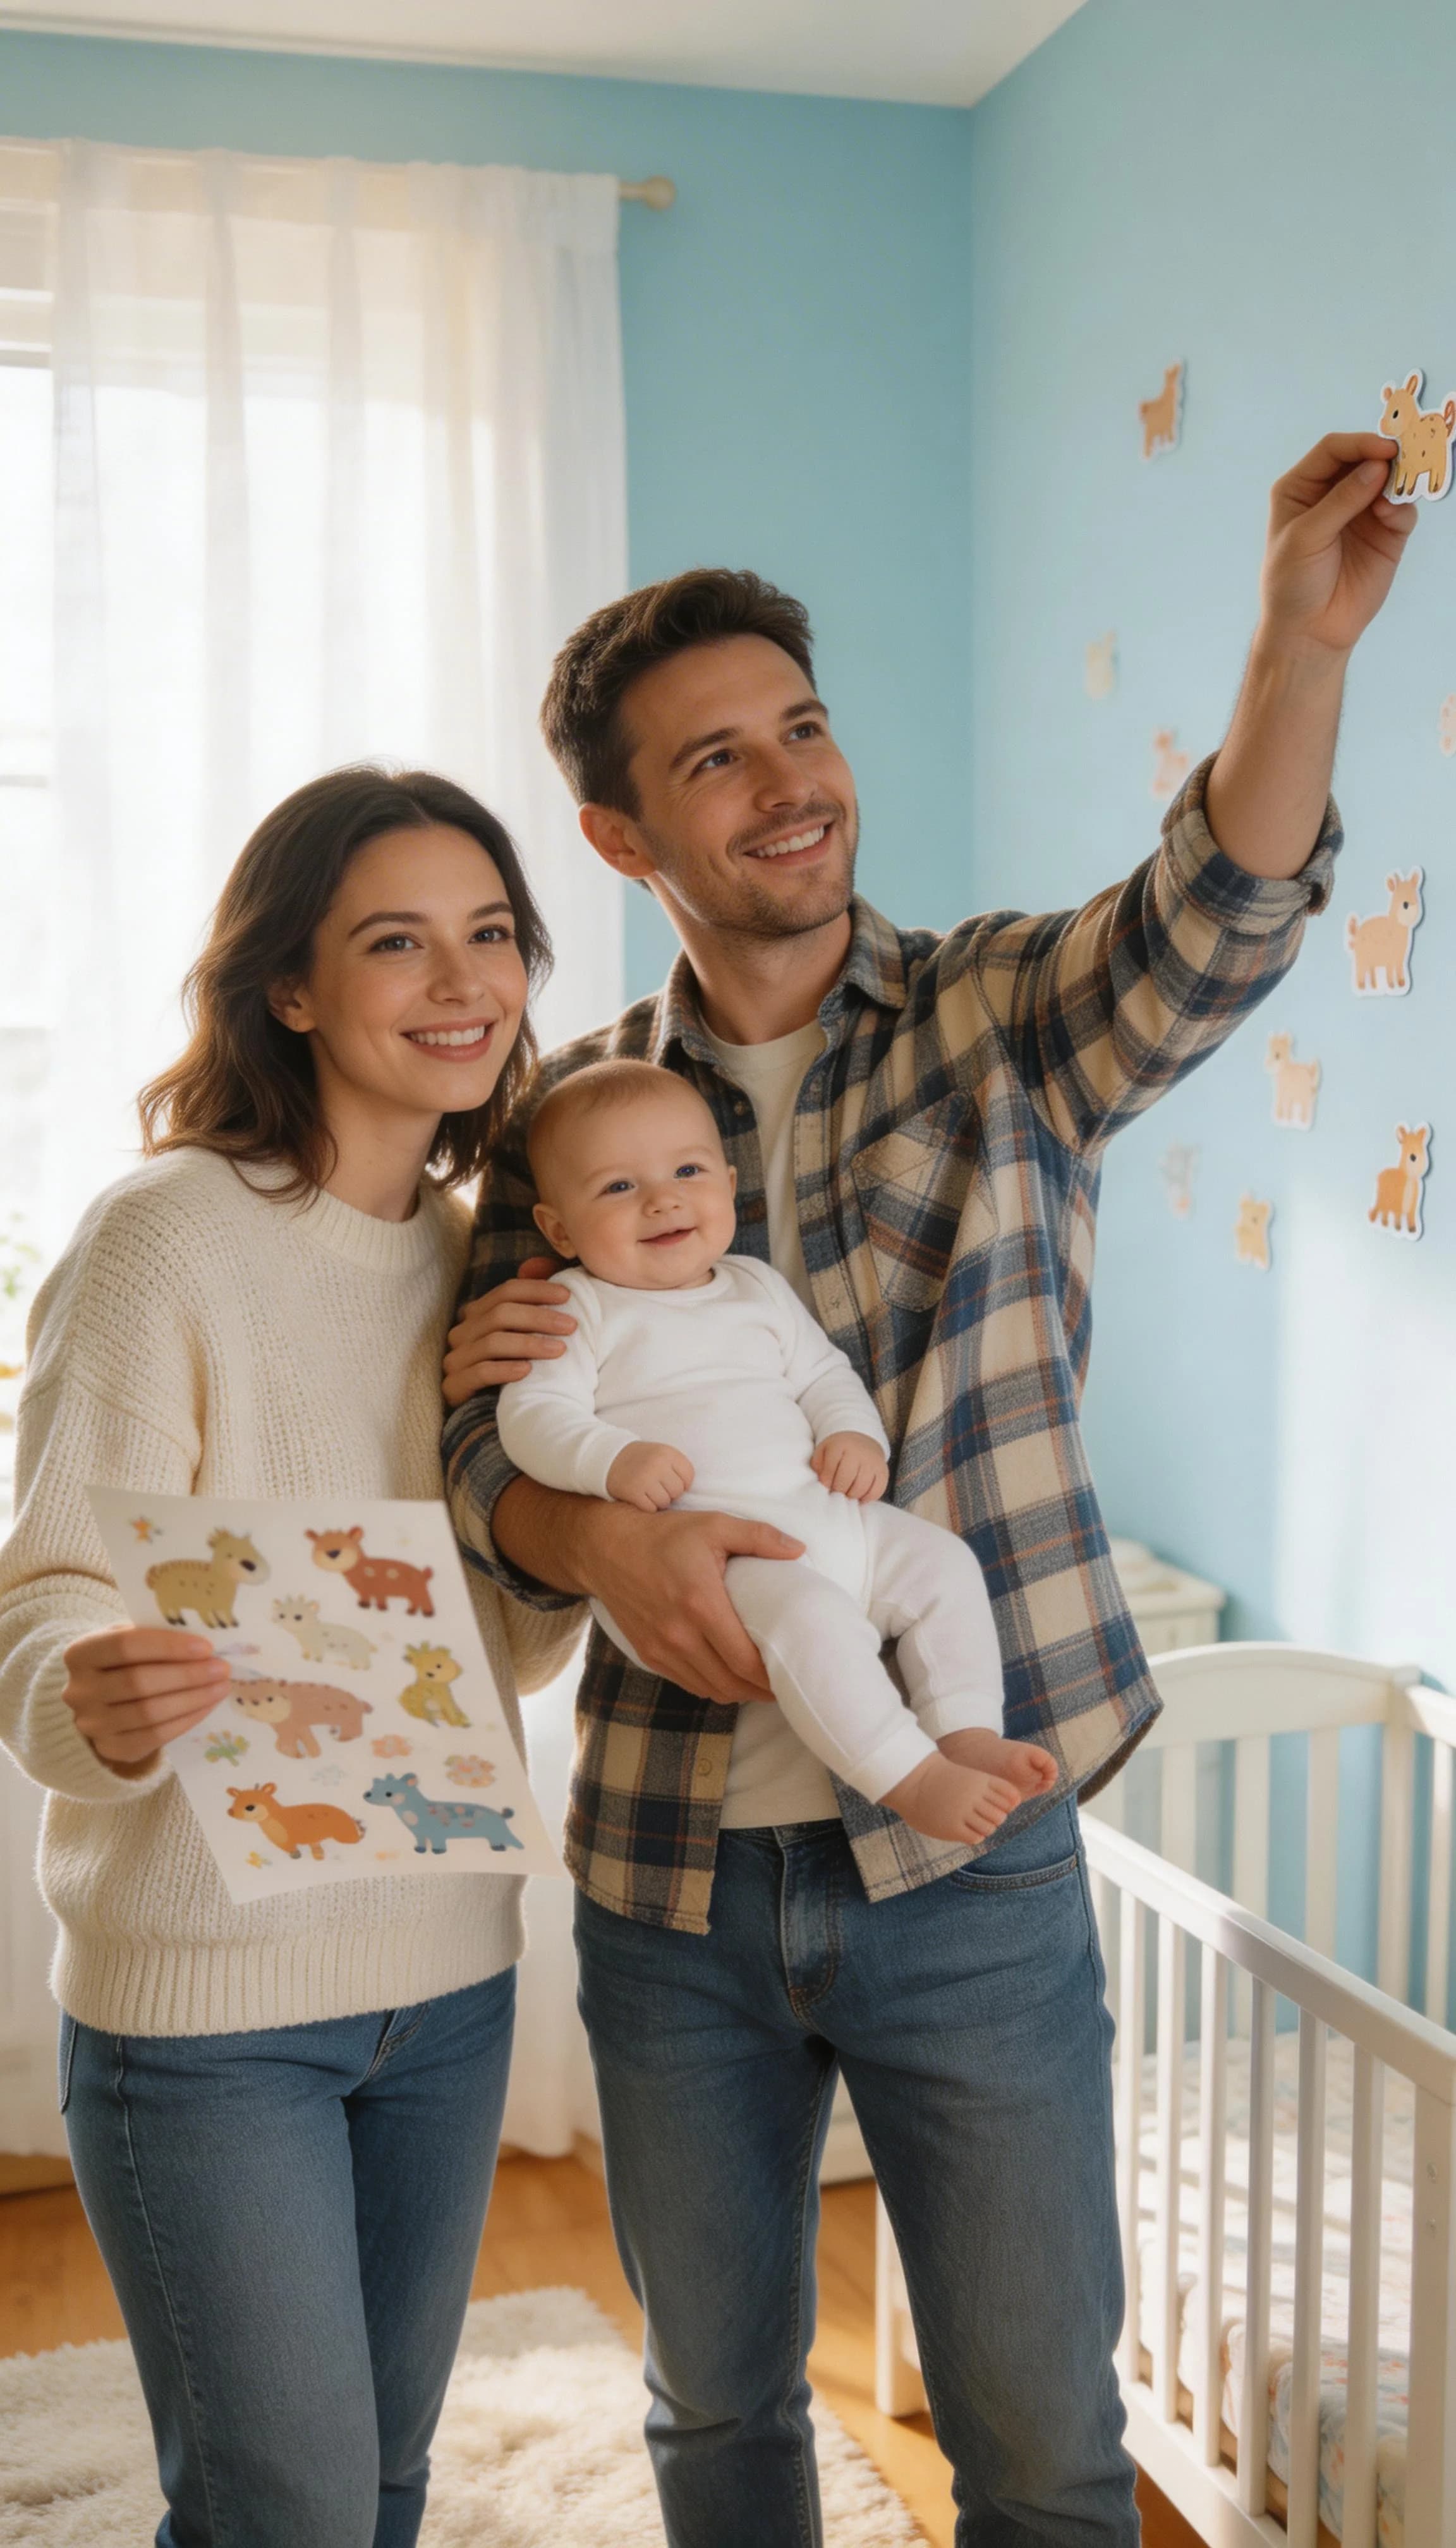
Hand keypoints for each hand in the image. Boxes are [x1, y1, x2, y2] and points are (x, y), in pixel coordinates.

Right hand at [60, 1625, 231, 1770]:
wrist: (102, 1700)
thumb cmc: (123, 1661)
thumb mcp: (129, 1638)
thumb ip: (155, 1634)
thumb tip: (205, 1637)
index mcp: (80, 1654)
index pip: (125, 1646)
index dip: (167, 1646)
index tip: (205, 1646)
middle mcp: (78, 1691)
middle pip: (139, 1681)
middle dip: (187, 1675)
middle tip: (221, 1668)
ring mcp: (91, 1724)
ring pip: (149, 1712)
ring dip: (193, 1699)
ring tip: (221, 1686)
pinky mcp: (110, 1748)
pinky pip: (154, 1737)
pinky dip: (186, 1720)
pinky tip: (207, 1706)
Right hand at [443, 1257, 574, 1404]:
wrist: (488, 1411)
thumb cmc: (510, 1365)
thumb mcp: (522, 1332)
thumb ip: (530, 1298)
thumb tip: (541, 1264)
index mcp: (477, 1314)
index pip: (506, 1291)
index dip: (537, 1290)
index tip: (568, 1296)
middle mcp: (462, 1332)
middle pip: (501, 1314)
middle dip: (539, 1317)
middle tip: (571, 1326)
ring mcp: (455, 1359)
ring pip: (493, 1343)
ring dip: (530, 1344)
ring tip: (560, 1349)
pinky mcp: (453, 1386)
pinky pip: (480, 1372)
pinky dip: (506, 1369)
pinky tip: (528, 1370)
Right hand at [576, 1501, 803, 1706]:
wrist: (606, 1548)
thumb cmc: (664, 1535)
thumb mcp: (714, 1525)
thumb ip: (759, 1536)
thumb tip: (799, 1550)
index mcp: (701, 1604)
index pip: (744, 1660)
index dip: (771, 1675)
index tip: (790, 1670)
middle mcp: (679, 1634)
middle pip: (731, 1683)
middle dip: (761, 1690)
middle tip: (783, 1682)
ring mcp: (661, 1648)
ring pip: (711, 1689)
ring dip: (738, 1691)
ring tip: (760, 1682)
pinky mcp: (648, 1654)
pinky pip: (689, 1683)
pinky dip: (713, 1685)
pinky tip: (728, 1675)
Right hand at [607, 1440, 695, 1511]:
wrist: (609, 1458)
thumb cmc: (641, 1460)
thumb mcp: (661, 1454)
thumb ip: (677, 1468)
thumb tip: (688, 1491)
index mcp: (667, 1453)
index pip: (689, 1476)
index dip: (682, 1483)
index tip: (670, 1481)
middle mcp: (657, 1464)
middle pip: (677, 1491)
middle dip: (669, 1493)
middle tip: (656, 1487)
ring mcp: (645, 1478)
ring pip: (665, 1502)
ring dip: (658, 1501)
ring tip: (648, 1492)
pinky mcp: (633, 1491)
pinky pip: (650, 1509)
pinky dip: (646, 1507)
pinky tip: (640, 1497)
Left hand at [811, 1431, 888, 1501]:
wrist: (863, 1441)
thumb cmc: (839, 1450)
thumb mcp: (824, 1450)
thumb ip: (817, 1464)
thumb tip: (822, 1481)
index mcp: (841, 1445)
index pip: (831, 1467)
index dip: (826, 1480)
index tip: (826, 1484)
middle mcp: (859, 1452)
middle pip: (846, 1479)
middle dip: (838, 1489)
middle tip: (836, 1491)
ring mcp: (873, 1462)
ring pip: (861, 1487)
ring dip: (851, 1495)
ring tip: (846, 1493)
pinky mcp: (883, 1471)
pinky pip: (876, 1491)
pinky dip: (867, 1498)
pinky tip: (859, 1496)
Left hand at [1257, 431, 1418, 659]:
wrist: (1309, 632)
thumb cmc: (1292, 584)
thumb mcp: (1306, 537)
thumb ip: (1341, 500)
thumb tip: (1378, 466)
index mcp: (1302, 488)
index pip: (1333, 450)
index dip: (1359, 443)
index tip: (1383, 449)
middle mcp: (1333, 494)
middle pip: (1364, 458)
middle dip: (1383, 457)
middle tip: (1402, 459)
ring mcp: (1361, 513)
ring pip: (1388, 481)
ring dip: (1397, 480)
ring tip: (1395, 493)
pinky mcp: (1385, 535)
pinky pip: (1402, 511)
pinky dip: (1402, 508)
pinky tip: (1391, 516)